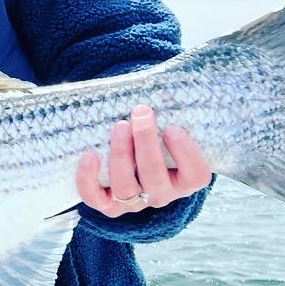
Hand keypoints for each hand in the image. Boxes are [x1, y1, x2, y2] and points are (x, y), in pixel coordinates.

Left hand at [76, 104, 210, 216]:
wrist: (131, 156)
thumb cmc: (155, 134)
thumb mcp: (168, 126)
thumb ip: (172, 111)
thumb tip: (164, 81)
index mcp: (185, 180)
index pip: (196, 176)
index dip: (186, 155)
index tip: (173, 128)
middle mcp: (161, 194)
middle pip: (155, 179)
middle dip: (146, 143)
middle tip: (141, 112)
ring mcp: (134, 202)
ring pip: (126, 189)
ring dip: (121, 155)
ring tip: (120, 125)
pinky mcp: (107, 204)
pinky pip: (95, 199)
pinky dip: (88, 179)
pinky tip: (89, 154)